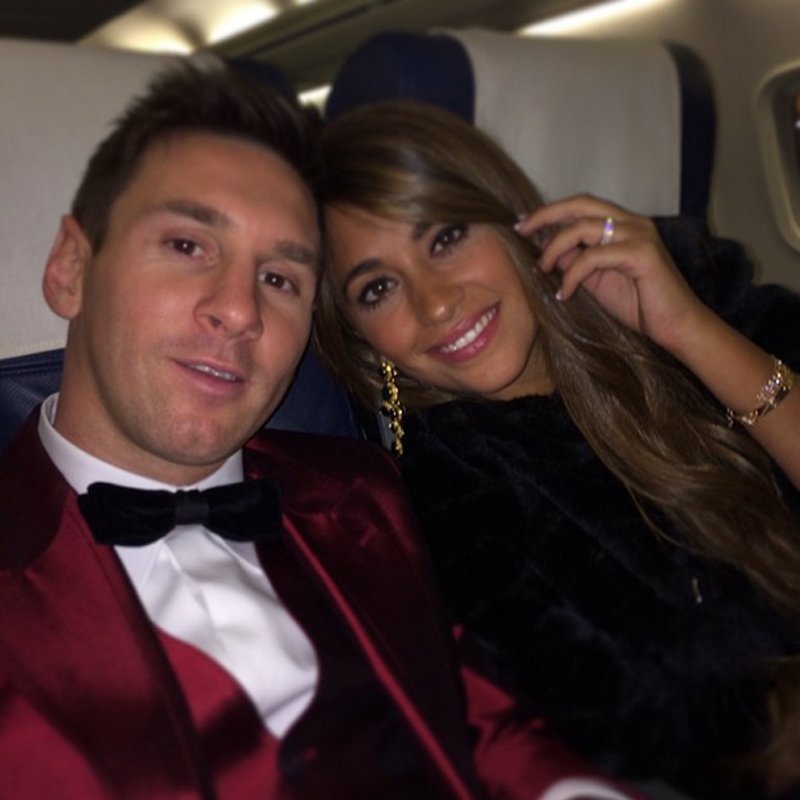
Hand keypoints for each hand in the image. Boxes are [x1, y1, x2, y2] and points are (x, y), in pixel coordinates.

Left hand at [517, 194, 711, 353]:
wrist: (675, 327)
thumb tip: (547, 250)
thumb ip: (576, 261)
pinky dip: (572, 275)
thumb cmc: (639, 305)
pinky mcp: (642, 253)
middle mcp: (633, 222)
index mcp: (624, 224)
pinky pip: (593, 257)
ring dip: (554, 249)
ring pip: (582, 229)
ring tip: (542, 270)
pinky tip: (564, 294)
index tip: (523, 225)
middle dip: (545, 216)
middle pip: (580, 204)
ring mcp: (639, 234)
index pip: (581, 205)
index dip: (550, 211)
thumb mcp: (597, 280)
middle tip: (520, 231)